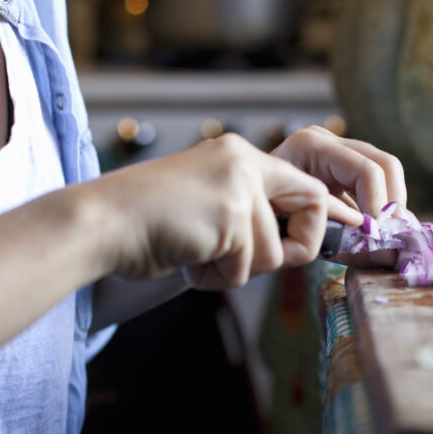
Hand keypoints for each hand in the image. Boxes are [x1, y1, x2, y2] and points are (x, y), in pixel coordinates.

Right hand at [87, 133, 362, 288]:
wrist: (101, 223)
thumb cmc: (146, 225)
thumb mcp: (208, 208)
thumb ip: (248, 216)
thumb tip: (293, 246)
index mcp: (239, 156)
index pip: (305, 186)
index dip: (320, 221)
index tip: (331, 241)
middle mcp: (244, 162)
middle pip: (311, 208)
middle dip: (295, 248)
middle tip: (241, 261)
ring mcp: (239, 186)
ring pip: (272, 254)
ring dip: (234, 270)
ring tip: (195, 254)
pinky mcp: (231, 215)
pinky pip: (245, 268)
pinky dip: (215, 277)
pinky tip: (186, 258)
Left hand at [272, 126, 406, 267]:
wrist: (242, 208)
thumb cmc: (261, 218)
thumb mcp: (295, 225)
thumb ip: (338, 235)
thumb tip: (382, 252)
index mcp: (310, 147)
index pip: (366, 171)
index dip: (379, 206)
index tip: (379, 237)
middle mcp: (326, 140)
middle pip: (385, 164)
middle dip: (393, 204)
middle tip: (391, 237)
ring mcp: (336, 148)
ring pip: (387, 171)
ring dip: (391, 206)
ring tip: (386, 236)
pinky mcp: (342, 164)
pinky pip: (376, 181)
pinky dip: (381, 206)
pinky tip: (376, 229)